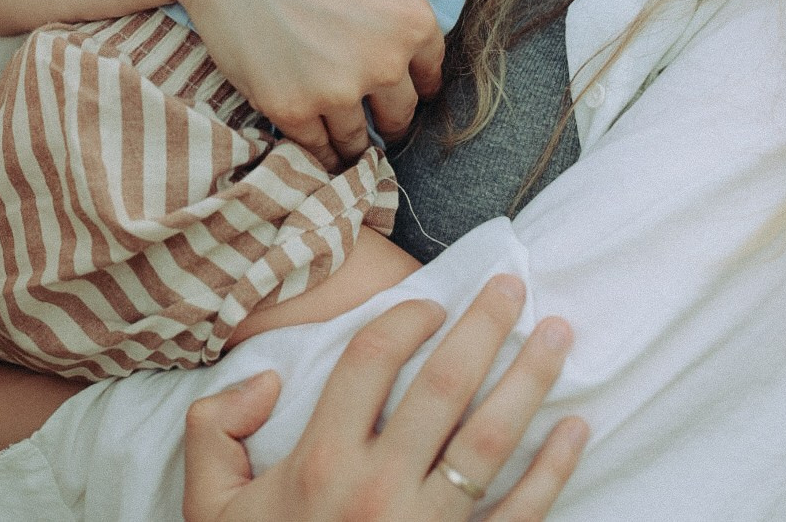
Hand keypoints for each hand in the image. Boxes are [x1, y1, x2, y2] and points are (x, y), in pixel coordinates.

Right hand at [174, 0, 456, 168]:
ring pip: (357, 139)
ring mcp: (335, 91)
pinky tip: (311, 134)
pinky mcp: (290, 108)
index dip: (416, 76)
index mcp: (412, 20)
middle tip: (369, 107)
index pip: (431, 71)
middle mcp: (384, 63)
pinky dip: (314, 145)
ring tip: (339, 127)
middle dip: (387, 111)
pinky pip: (315, 147)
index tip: (400, 80)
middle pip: (399, 114)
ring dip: (351, 136)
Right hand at [184, 275, 587, 521]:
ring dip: (529, 382)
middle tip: (514, 286)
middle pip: (444, 387)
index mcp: (321, 463)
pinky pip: (520, 515)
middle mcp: (379, 490)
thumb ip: (217, 427)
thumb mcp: (210, 504)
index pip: (370, 360)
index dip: (404, 318)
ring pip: (490, 441)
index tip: (431, 301)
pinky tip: (575, 429)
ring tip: (557, 335)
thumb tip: (264, 379)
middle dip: (485, 327)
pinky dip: (554, 471)